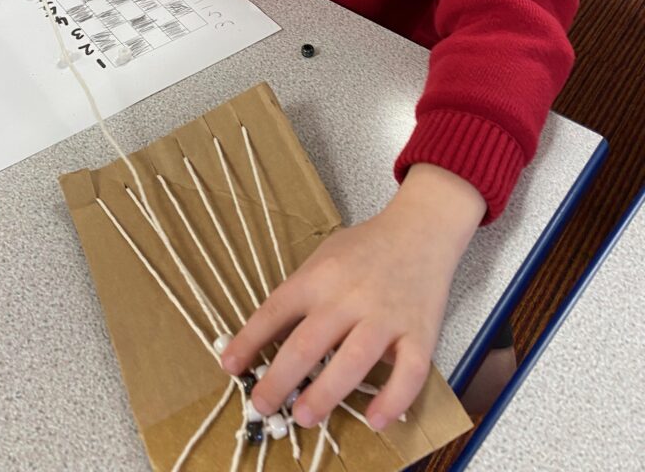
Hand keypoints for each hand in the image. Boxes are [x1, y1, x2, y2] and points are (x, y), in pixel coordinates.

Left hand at [222, 164, 485, 429]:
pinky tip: (375, 420)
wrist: (421, 230)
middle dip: (279, 380)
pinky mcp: (420, 333)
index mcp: (320, 276)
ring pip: (352, 361)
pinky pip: (409, 373)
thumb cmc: (366, 247)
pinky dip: (392, 400)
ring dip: (325, 394)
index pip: (275, 310)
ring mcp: (386, 316)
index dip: (249, 341)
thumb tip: (268, 336)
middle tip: (262, 405)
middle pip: (307, 343)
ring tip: (304, 417)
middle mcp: (349, 297)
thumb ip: (300, 292)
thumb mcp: (323, 257)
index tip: (230, 366)